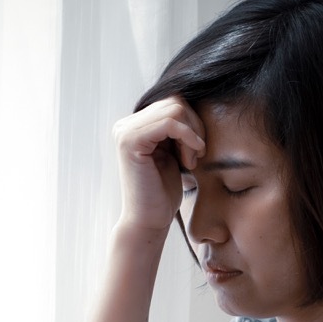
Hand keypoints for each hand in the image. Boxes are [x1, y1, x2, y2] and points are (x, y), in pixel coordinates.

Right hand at [112, 97, 205, 239]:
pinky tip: (190, 158)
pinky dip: (188, 137)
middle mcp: (125, 125)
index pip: (172, 102)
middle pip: (175, 101)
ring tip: (191, 160)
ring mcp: (125, 131)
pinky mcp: (130, 140)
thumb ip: (176, 129)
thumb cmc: (163, 192)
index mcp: (134, 126)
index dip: (192, 123)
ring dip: (192, 134)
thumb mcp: (173, 152)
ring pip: (175, 108)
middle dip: (194, 127)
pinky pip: (170, 122)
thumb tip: (194, 101)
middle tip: (196, 156)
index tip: (197, 151)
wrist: (149, 220)